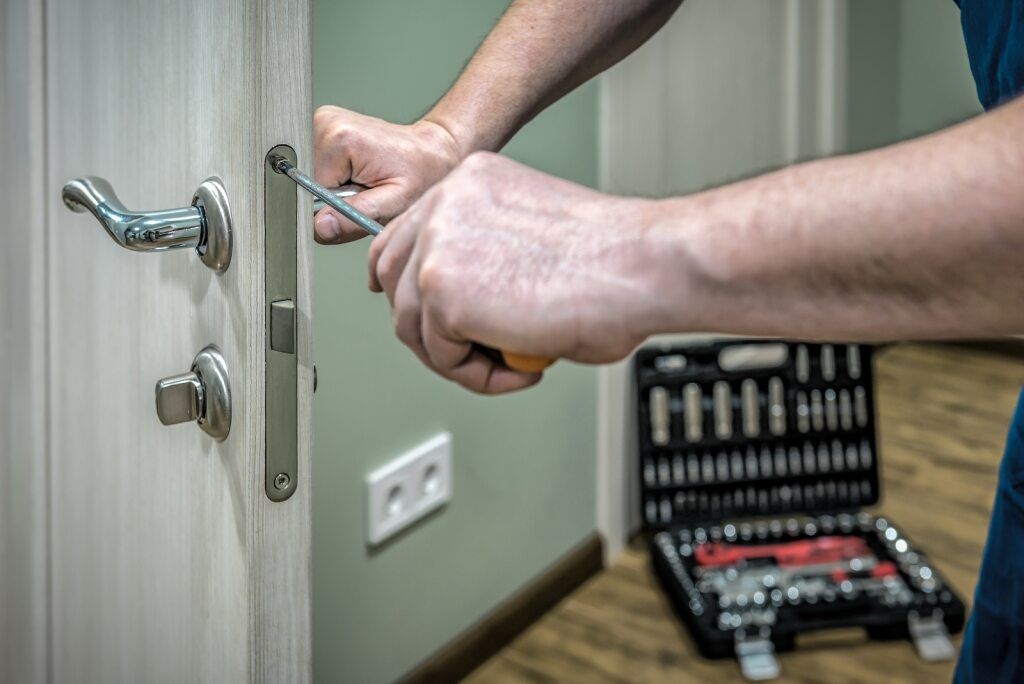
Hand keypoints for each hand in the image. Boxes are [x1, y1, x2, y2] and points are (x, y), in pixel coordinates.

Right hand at [313, 106, 462, 243]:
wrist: (430, 152)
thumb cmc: (419, 174)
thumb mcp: (393, 204)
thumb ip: (354, 217)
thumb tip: (320, 227)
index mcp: (339, 139)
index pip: (311, 193)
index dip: (332, 209)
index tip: (358, 205)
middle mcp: (324, 123)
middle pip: (308, 183)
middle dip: (332, 199)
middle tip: (364, 193)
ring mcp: (322, 121)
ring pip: (310, 177)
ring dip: (333, 189)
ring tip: (363, 182)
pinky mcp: (323, 126)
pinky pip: (316, 166)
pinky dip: (334, 177)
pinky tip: (355, 173)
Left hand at [368, 152, 659, 393]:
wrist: (643, 267)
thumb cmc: (612, 263)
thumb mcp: (529, 239)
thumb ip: (486, 258)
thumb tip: (471, 306)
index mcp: (469, 183)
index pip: (403, 234)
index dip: (406, 282)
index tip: (419, 312)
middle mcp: (445, 204)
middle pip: (391, 277)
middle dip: (425, 325)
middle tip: (472, 352)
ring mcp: (438, 245)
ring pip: (412, 324)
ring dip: (457, 357)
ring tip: (511, 363)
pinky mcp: (444, 293)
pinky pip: (440, 355)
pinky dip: (478, 376)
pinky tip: (521, 368)